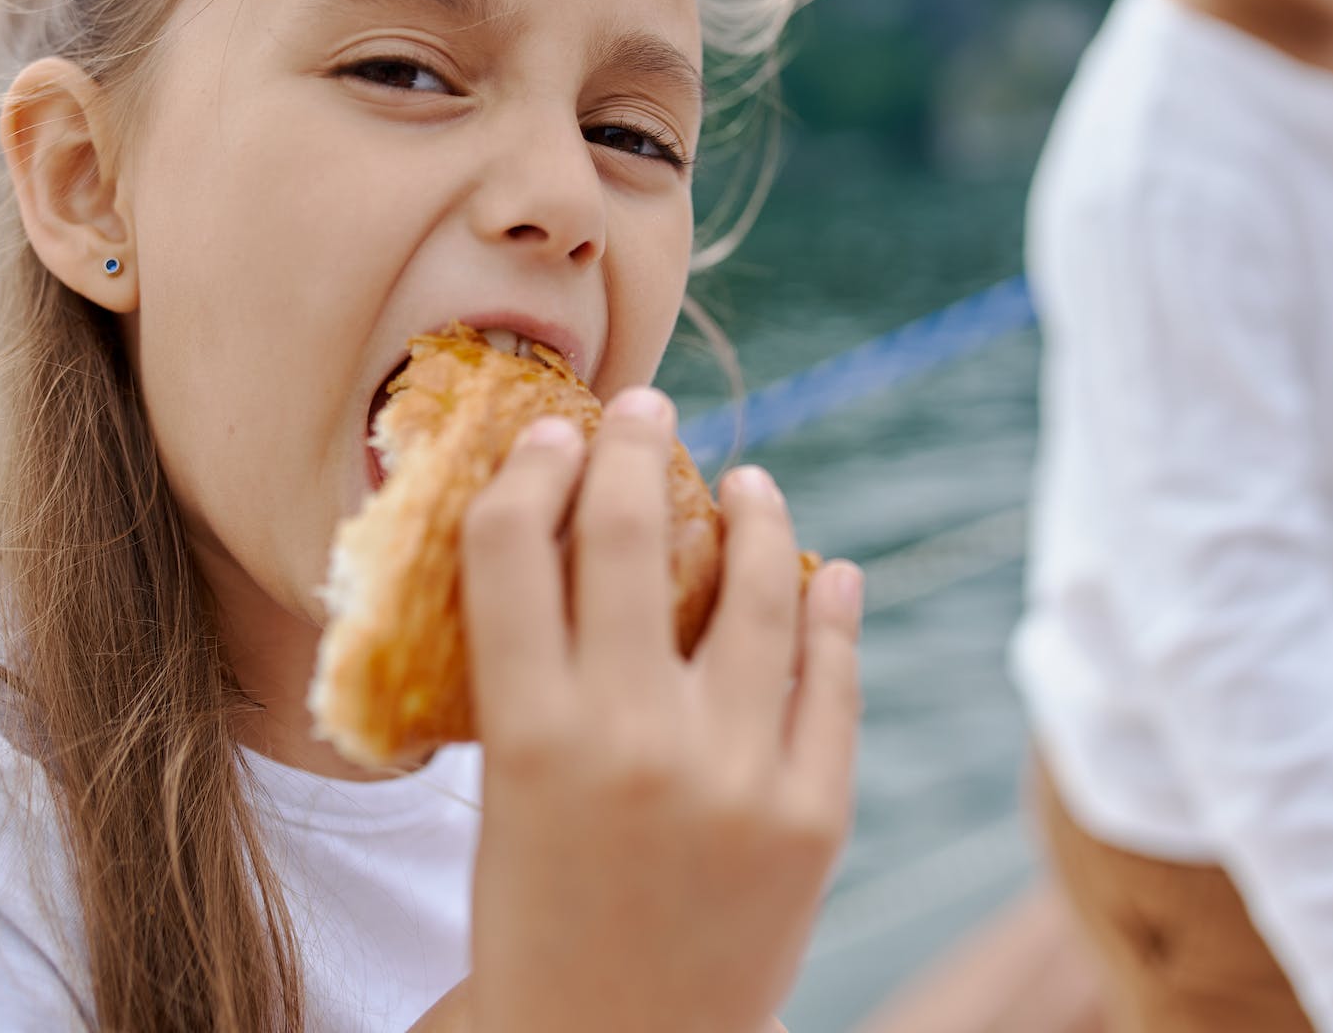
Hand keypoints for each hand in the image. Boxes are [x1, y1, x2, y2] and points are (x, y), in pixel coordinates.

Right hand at [459, 387, 863, 1032]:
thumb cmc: (531, 924)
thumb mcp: (499, 799)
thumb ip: (527, 679)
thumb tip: (565, 540)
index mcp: (525, 737)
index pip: (513, 547)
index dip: (530, 469)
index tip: (548, 434)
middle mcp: (630, 741)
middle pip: (630, 536)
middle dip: (633, 447)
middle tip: (641, 408)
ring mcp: (735, 776)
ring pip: (756, 589)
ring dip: (754, 512)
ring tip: (751, 479)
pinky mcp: (815, 816)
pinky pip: (831, 679)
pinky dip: (833, 612)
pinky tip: (831, 572)